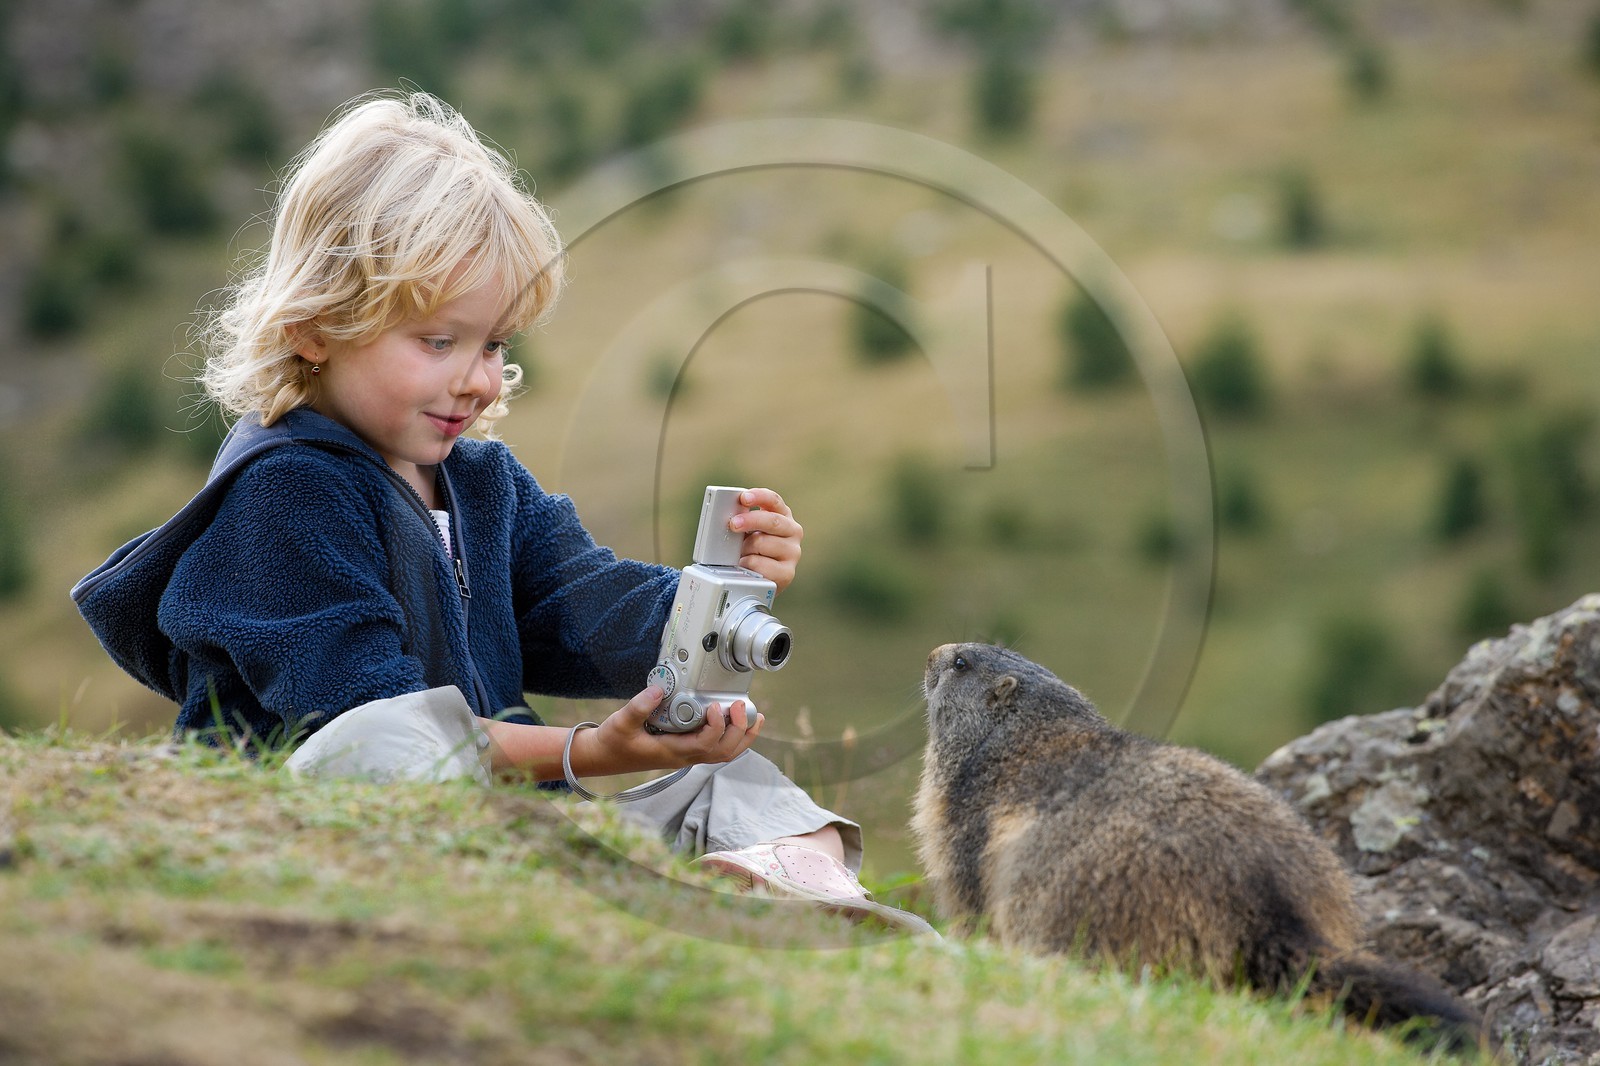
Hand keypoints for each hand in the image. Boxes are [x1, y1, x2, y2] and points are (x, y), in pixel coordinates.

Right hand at [577, 685, 764, 774]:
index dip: (717, 726)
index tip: (716, 706)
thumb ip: (639, 707)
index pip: (706, 745)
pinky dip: (731, 737)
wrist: (604, 757)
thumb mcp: (621, 722)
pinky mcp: (685, 749)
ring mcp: (686, 755)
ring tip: (755, 717)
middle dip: (739, 731)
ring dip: (742, 737)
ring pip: (724, 754)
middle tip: (740, 705)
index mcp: (673, 752)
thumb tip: (659, 689)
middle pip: (724, 753)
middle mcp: (685, 757)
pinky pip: (716, 748)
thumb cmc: (613, 743)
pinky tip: (735, 722)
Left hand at [730, 487, 802, 593]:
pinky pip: (760, 565)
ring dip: (746, 547)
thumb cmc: (752, 549)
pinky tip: (745, 565)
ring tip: (741, 552)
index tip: (744, 498)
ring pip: (763, 543)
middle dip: (750, 520)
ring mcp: (793, 552)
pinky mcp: (787, 572)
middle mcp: (792, 531)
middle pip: (773, 521)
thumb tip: (729, 516)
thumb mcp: (747, 531)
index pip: (774, 500)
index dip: (759, 496)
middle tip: (733, 524)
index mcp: (782, 515)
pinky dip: (748, 564)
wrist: (758, 578)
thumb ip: (743, 520)